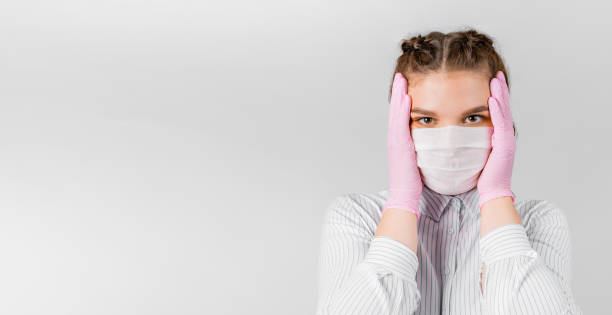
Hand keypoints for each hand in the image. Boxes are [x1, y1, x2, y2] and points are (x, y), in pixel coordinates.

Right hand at [382, 73, 422, 217]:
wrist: (405, 194)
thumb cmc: (413, 179)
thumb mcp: (417, 157)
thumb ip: (419, 146)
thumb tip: (428, 137)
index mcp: (399, 140)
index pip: (399, 114)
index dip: (400, 98)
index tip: (404, 84)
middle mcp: (394, 138)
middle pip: (395, 109)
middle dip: (397, 91)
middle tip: (400, 75)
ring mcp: (395, 141)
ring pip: (395, 113)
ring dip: (398, 95)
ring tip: (401, 80)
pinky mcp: (399, 146)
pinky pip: (400, 123)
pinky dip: (402, 110)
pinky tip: (406, 98)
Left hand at [477, 70, 515, 208]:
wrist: (491, 191)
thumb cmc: (481, 174)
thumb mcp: (476, 150)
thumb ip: (474, 138)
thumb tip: (461, 128)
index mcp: (498, 135)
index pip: (497, 110)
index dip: (495, 94)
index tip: (490, 78)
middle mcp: (505, 135)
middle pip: (503, 107)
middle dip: (500, 89)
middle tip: (496, 72)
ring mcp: (507, 139)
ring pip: (504, 112)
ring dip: (500, 94)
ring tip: (496, 79)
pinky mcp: (505, 146)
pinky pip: (501, 124)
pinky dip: (498, 111)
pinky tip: (494, 99)